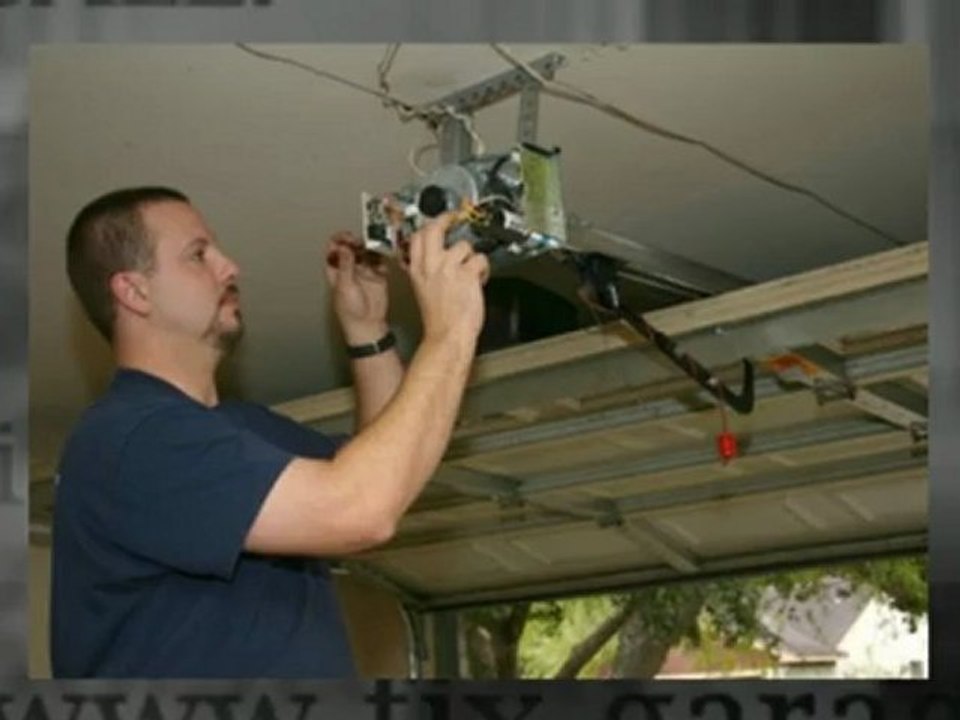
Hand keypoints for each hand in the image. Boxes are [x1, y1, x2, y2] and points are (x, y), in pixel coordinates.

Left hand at [325, 231, 389, 344]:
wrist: (368, 324)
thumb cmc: (350, 311)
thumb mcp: (344, 286)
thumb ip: (345, 265)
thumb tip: (344, 247)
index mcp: (336, 270)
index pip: (334, 249)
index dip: (339, 240)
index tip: (346, 238)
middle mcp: (350, 268)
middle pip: (351, 247)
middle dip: (355, 241)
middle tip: (361, 242)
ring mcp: (364, 271)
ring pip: (366, 252)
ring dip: (370, 247)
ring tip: (374, 246)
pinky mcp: (378, 275)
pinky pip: (381, 261)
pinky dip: (383, 256)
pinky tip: (383, 254)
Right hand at [403, 213, 488, 346]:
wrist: (447, 335)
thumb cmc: (438, 319)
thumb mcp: (422, 289)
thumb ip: (427, 271)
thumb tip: (436, 257)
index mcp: (416, 269)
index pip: (418, 236)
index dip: (430, 224)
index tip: (439, 220)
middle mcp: (430, 265)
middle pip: (435, 228)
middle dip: (447, 219)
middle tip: (456, 218)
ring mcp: (448, 268)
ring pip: (464, 245)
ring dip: (471, 257)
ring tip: (471, 273)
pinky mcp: (467, 274)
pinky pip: (480, 259)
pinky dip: (484, 269)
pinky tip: (480, 280)